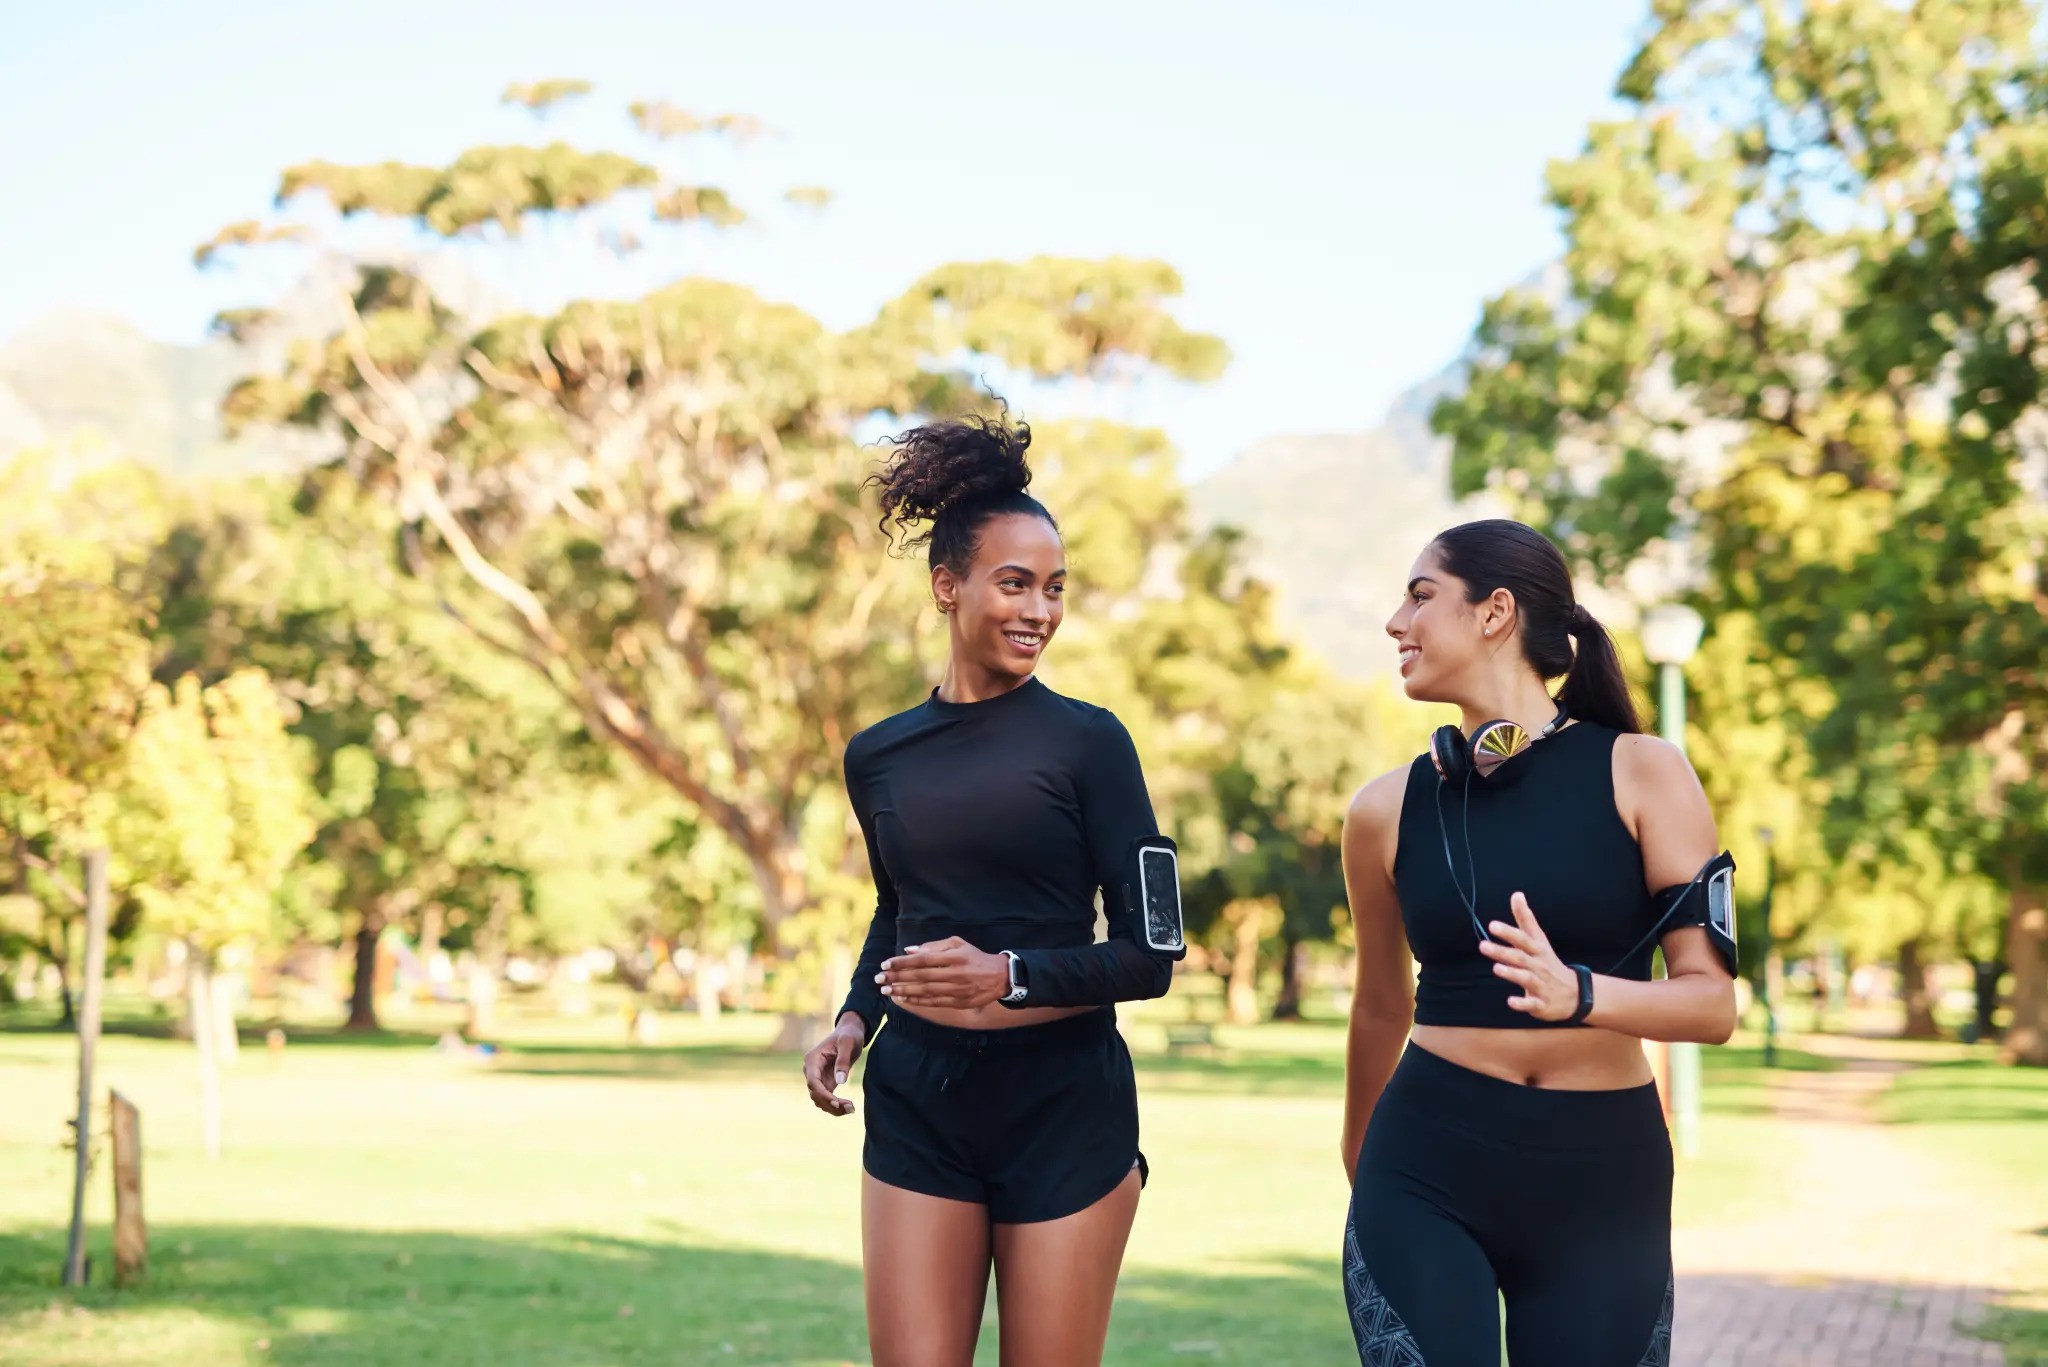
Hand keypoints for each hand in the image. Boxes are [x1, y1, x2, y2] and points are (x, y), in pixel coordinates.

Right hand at [802, 1013, 865, 1116]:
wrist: (850, 1032)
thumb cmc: (849, 1035)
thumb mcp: (848, 1043)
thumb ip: (843, 1061)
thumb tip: (840, 1082)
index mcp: (812, 1059)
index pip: (813, 1082)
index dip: (823, 1094)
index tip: (837, 1103)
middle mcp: (812, 1070)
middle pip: (815, 1094)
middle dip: (830, 1104)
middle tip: (850, 1108)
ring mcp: (818, 1077)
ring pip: (820, 1099)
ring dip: (833, 1108)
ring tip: (851, 1109)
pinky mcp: (826, 1082)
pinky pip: (827, 1098)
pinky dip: (836, 1105)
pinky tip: (849, 1107)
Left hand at [877, 936, 1010, 1009]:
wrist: (1000, 977)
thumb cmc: (975, 957)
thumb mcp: (958, 944)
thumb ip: (934, 946)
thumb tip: (910, 950)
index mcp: (954, 956)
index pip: (922, 959)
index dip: (902, 963)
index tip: (886, 964)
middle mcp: (954, 973)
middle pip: (920, 976)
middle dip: (897, 978)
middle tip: (879, 979)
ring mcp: (956, 990)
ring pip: (924, 991)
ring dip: (903, 991)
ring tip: (886, 990)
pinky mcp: (958, 1002)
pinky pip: (933, 1002)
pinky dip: (916, 1001)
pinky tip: (903, 1000)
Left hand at [1479, 892, 1580, 1021]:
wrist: (1575, 994)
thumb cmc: (1549, 963)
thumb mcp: (1539, 940)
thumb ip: (1525, 919)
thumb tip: (1516, 894)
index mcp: (1537, 950)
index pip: (1522, 939)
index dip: (1508, 932)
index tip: (1492, 925)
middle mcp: (1539, 966)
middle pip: (1520, 957)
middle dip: (1503, 952)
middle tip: (1482, 946)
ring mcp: (1542, 985)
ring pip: (1527, 978)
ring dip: (1512, 973)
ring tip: (1496, 968)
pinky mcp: (1542, 1004)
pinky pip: (1533, 1004)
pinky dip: (1523, 1003)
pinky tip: (1511, 1001)